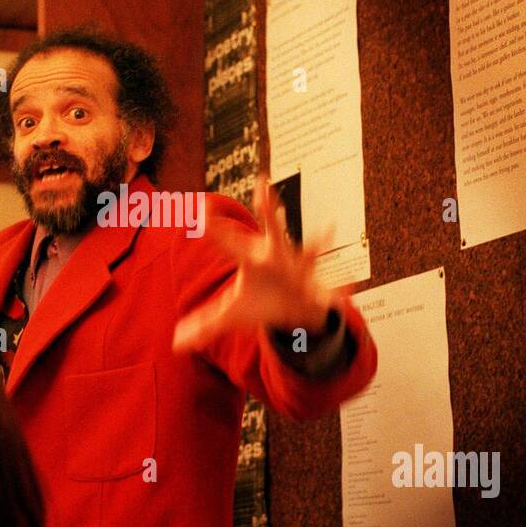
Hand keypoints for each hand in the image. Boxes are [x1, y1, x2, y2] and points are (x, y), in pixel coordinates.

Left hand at [172, 173, 338, 352]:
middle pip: (270, 229)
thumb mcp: (232, 314)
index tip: (202, 209)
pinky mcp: (316, 290)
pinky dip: (337, 293)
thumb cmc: (262, 305)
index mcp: (252, 259)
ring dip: (317, 242)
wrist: (297, 314)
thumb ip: (204, 324)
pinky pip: (328, 290)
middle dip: (268, 208)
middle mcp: (276, 258)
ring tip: (328, 228)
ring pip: (307, 253)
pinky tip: (349, 289)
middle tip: (263, 183)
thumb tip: (176, 343)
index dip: (214, 226)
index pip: (227, 241)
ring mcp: (299, 271)